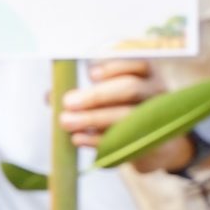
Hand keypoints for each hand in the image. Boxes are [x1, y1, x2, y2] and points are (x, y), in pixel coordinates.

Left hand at [58, 60, 188, 171]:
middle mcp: (156, 93)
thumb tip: (50, 96)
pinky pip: (124, 142)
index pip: (137, 64)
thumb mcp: (110, 98)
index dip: (114, 67)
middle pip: (130, 89)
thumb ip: (83, 94)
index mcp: (148, 76)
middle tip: (67, 102)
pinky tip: (78, 138)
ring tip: (66, 121)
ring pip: (127, 116)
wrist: (157, 146)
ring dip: (93, 119)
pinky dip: (98, 140)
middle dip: (97, 95)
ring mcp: (159, 119)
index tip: (91, 75)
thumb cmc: (126, 112)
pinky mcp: (153, 145)